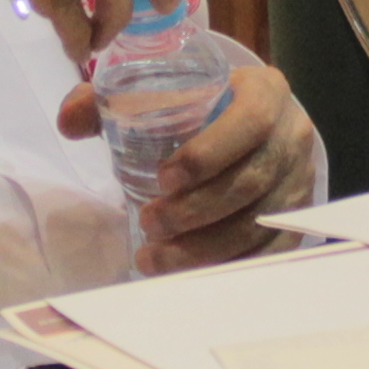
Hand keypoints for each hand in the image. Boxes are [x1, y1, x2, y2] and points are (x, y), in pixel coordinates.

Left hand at [55, 62, 320, 268]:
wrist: (252, 125)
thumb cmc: (201, 109)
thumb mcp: (163, 92)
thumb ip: (109, 101)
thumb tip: (67, 122)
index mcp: (265, 93)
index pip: (248, 122)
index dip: (207, 154)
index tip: (162, 178)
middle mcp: (293, 136)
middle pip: (251, 181)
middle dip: (195, 211)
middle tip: (149, 223)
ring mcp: (300, 181)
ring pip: (260, 224)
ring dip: (205, 247)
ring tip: (155, 256)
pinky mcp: (298, 219)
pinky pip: (271, 252)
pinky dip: (229, 267)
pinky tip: (189, 276)